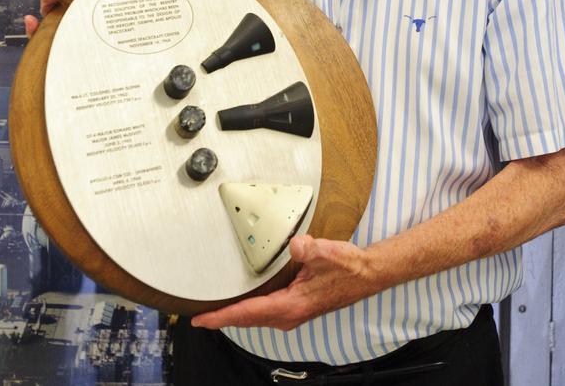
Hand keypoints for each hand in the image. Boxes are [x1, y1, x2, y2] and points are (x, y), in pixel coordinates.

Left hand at [190, 234, 381, 330]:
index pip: (248, 313)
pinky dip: (248, 311)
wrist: (366, 274)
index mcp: (292, 305)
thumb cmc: (348, 266)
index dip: (222, 317)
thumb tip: (295, 245)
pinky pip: (264, 313)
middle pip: (247, 320)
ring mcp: (292, 312)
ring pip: (255, 318)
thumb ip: (310, 249)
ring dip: (235, 316)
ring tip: (214, 312)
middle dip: (222, 319)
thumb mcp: (328, 253)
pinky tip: (242, 304)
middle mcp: (290, 314)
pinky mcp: (295, 307)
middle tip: (198, 316)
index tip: (201, 319)